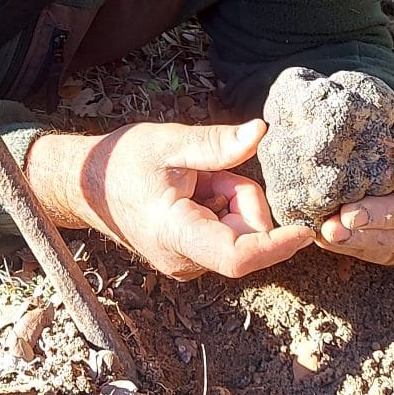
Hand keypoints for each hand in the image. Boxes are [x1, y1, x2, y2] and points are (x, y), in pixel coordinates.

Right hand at [26, 120, 313, 279]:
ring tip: (194, 179)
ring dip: (229, 200)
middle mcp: (184, 260)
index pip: (238, 257)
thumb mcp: (170, 142)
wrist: (86, 183)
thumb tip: (260, 131)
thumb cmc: (122, 160)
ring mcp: (185, 263)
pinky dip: (219, 208)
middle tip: (211, 170)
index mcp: (176, 234)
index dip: (277, 245)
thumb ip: (216, 144)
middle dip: (241, 197)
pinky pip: (224, 234)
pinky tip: (191, 190)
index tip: (307, 230)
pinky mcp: (188, 257)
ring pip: (237, 234)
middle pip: (244, 237)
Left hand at [317, 111, 393, 264]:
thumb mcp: (392, 114)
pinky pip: (393, 255)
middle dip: (389, 214)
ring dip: (370, 238)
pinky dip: (358, 248)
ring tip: (334, 231)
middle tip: (350, 214)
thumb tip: (335, 115)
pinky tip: (328, 238)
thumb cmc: (392, 128)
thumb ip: (376, 116)